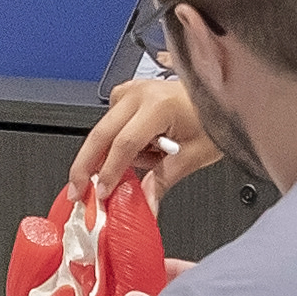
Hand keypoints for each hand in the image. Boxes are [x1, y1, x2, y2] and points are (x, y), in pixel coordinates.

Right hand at [65, 68, 211, 201]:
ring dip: (112, 154)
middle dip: (85, 166)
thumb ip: (163, 181)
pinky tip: (142, 146)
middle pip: (101, 134)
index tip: (102, 193)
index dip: (110, 172)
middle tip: (77, 190)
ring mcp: (131, 91)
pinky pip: (112, 122)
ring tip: (152, 156)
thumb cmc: (211, 118)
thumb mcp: (193, 155)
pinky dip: (117, 141)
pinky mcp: (128, 94)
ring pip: (104, 130)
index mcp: (158, 106)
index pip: (124, 144)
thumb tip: (145, 204)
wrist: (218, 96)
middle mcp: (140, 94)